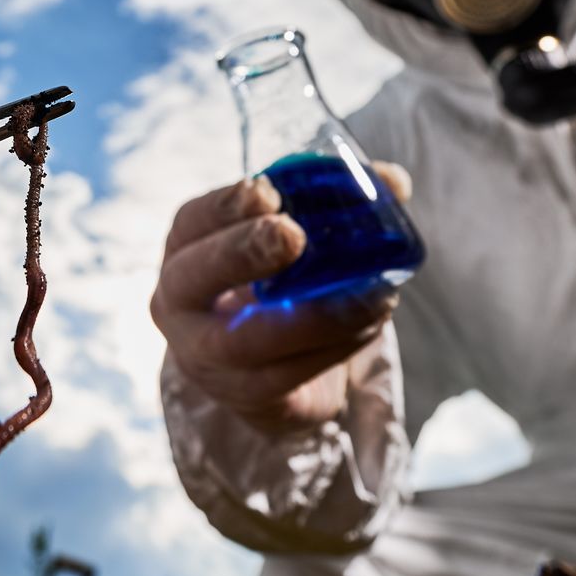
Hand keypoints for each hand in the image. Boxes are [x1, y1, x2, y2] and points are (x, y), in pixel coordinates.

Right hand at [150, 163, 410, 431]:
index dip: (225, 206)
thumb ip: (335, 204)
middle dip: (242, 252)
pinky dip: (337, 345)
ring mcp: (206, 355)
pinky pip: (290, 373)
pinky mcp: (247, 394)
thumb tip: (394, 181)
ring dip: (315, 315)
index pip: (191, 222)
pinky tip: (370, 323)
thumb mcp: (290, 240)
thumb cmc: (274, 285)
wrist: (262, 369)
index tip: (266, 191)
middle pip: (193, 278)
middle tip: (292, 235)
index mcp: (187, 249)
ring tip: (372, 293)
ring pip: (248, 340)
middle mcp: (180, 303)